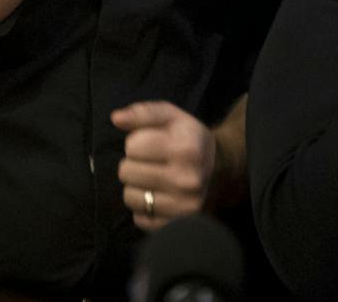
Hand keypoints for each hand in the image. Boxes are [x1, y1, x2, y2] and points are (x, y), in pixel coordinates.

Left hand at [112, 101, 215, 230]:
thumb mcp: (171, 117)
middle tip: (150, 163)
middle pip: (126, 172)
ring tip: (151, 180)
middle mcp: (187, 180)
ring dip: (135, 187)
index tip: (150, 144)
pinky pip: (139, 219)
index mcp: (185, 149)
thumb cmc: (189, 139)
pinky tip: (157, 196)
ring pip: (129, 197)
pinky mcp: (177, 224)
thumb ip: (143, 113)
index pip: (132, 146)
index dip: (136, 142)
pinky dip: (143, 209)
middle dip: (133, 164)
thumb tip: (116, 118)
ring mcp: (183, 206)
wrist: (220, 170)